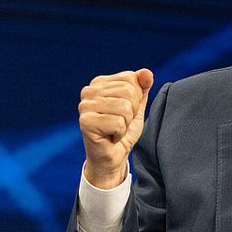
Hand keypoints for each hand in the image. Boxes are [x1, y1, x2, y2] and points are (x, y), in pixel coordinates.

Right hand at [78, 69, 153, 188]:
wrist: (113, 158)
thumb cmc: (123, 131)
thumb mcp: (137, 106)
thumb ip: (142, 87)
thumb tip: (146, 72)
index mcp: (99, 83)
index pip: (130, 78)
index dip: (136, 98)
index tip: (125, 112)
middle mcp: (88, 91)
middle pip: (128, 91)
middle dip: (132, 112)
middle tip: (120, 123)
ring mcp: (84, 106)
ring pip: (124, 107)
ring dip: (126, 124)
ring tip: (115, 130)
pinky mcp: (85, 122)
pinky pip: (118, 122)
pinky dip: (120, 133)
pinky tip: (110, 137)